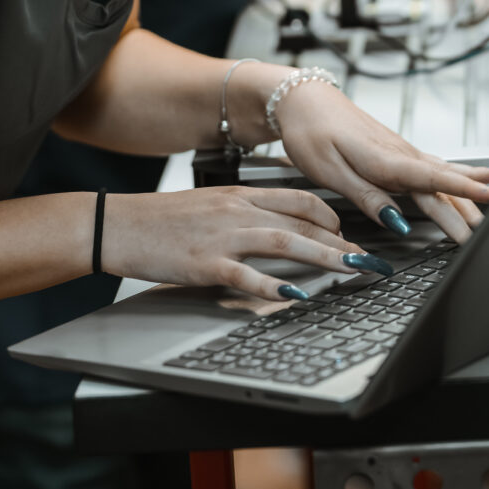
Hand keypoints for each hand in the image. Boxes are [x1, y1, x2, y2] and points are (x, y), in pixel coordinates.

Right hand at [102, 185, 374, 301]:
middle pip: (303, 222)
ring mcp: (223, 236)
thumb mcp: (211, 205)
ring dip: (325, 257)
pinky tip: (295, 294)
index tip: (350, 234)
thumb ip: (246, 213)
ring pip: (286, 242)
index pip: (301, 199)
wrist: (120, 224)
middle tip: (369, 259)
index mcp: (241, 194)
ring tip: (352, 270)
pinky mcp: (205, 263)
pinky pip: (246, 274)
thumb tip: (281, 229)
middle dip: (342, 241)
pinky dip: (273, 284)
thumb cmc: (163, 219)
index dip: (332, 217)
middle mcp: (238, 210)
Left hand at [277, 83, 488, 243]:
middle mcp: (397, 152)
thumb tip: (398, 222)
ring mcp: (397, 149)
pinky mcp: (392, 149)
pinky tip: (462, 179)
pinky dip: (450, 175)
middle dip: (469, 203)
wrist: (301, 98)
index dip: (464, 189)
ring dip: (464, 189)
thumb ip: (368, 197)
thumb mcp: (331, 171)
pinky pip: (428, 166)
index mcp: (384, 158)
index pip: (432, 177)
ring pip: (438, 173)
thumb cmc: (311, 131)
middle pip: (440, 182)